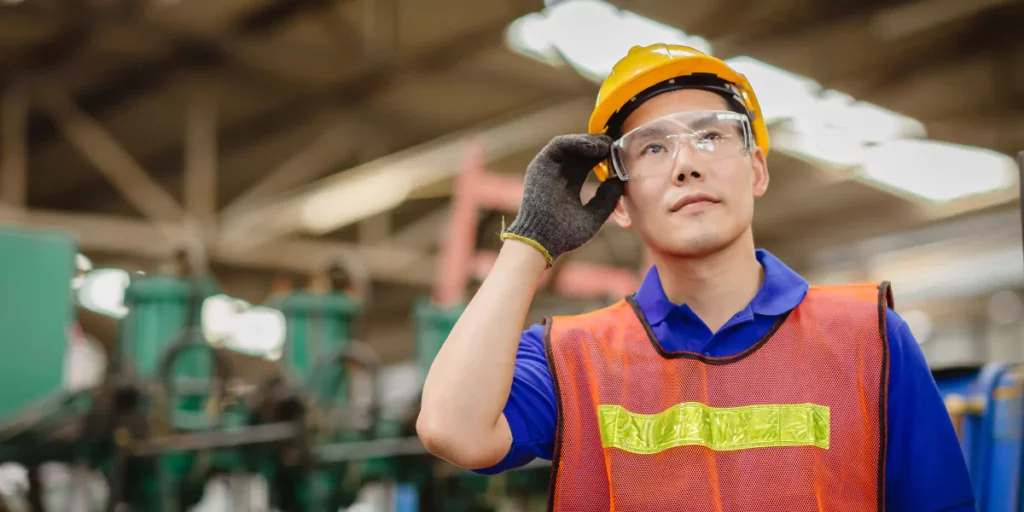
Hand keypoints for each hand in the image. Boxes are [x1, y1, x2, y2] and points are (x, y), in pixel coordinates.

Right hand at [501, 134, 624, 264]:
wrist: (543, 241)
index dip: (604, 155)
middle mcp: (560, 173)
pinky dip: (576, 142)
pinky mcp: (540, 165)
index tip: (619, 154)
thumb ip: (607, 199)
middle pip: (581, 150)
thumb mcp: (593, 215)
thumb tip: (619, 181)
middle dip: (598, 145)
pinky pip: (558, 145)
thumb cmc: (565, 234)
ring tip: (605, 145)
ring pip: (570, 144)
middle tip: (615, 143)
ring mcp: (549, 169)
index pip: (589, 161)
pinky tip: (594, 148)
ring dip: (589, 141)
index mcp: (571, 184)